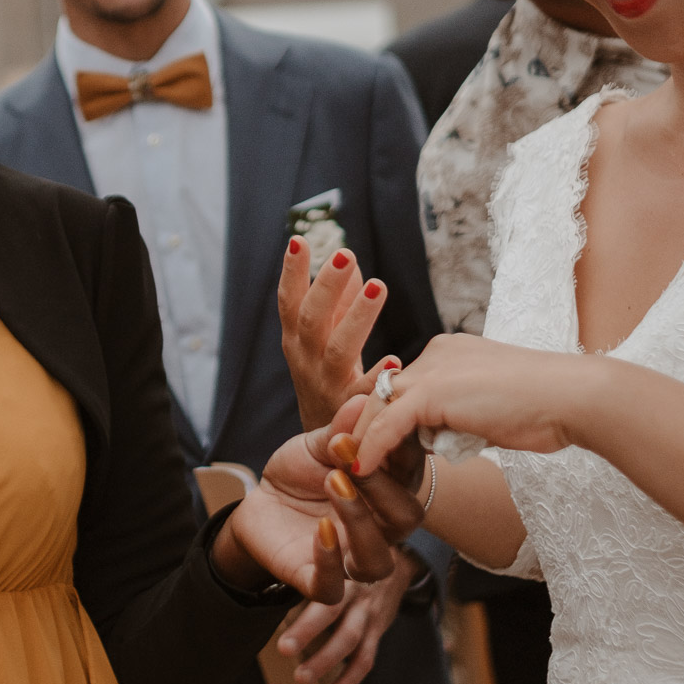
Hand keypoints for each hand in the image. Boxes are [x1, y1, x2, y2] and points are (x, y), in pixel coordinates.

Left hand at [213, 432, 405, 604]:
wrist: (259, 501)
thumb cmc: (301, 471)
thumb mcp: (319, 442)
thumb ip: (343, 425)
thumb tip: (370, 394)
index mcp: (389, 491)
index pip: (412, 472)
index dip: (403, 447)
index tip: (380, 419)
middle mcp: (379, 529)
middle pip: (406, 518)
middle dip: (381, 486)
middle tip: (347, 454)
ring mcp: (350, 557)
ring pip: (377, 561)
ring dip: (360, 522)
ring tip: (333, 484)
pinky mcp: (317, 580)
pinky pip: (332, 587)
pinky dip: (329, 559)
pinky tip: (319, 529)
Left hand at [277, 553, 415, 683]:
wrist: (395, 562)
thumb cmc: (349, 559)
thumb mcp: (335, 553)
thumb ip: (311, 567)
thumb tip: (270, 578)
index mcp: (340, 568)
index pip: (323, 579)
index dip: (308, 587)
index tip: (287, 593)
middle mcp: (356, 589)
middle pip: (332, 611)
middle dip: (308, 631)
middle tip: (284, 649)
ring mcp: (369, 612)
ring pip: (349, 640)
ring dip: (325, 662)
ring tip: (301, 679)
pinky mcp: (378, 630)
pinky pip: (365, 659)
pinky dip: (348, 680)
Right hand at [278, 241, 389, 428]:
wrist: (326, 442)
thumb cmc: (327, 376)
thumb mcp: (325, 337)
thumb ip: (338, 302)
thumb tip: (349, 259)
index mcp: (295, 339)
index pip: (289, 301)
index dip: (292, 272)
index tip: (298, 241)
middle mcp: (305, 360)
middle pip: (311, 319)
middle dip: (327, 285)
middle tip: (345, 254)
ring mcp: (326, 385)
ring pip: (337, 350)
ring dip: (356, 317)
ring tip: (378, 286)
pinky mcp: (349, 410)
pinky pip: (363, 393)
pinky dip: (377, 376)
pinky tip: (395, 360)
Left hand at [354, 334, 604, 477]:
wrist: (573, 398)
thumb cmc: (548, 409)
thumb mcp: (493, 411)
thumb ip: (463, 418)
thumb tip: (445, 440)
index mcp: (452, 352)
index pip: (404, 385)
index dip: (388, 418)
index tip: (378, 451)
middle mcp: (437, 353)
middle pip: (384, 392)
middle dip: (365, 428)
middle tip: (352, 462)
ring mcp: (434, 369)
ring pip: (379, 406)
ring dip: (362, 439)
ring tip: (350, 471)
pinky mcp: (433, 392)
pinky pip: (388, 424)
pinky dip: (372, 448)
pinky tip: (360, 471)